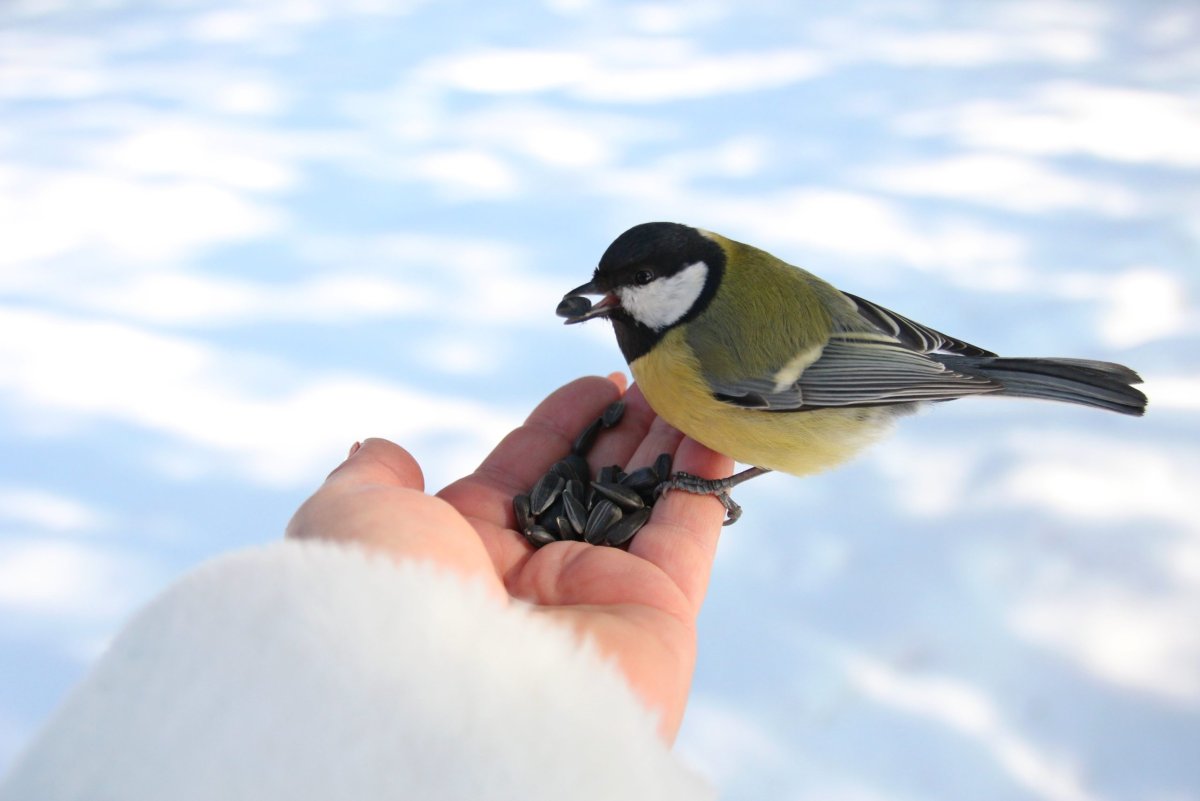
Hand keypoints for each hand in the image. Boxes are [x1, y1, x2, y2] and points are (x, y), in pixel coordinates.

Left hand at [285, 374, 731, 740]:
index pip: (525, 471)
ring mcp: (597, 598)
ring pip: (646, 504)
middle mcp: (533, 579)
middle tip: (659, 380)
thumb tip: (380, 451)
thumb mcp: (354, 519)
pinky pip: (688, 535)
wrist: (443, 705)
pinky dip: (706, 482)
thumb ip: (373, 480)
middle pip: (592, 485)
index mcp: (464, 551)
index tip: (600, 384)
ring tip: (694, 389)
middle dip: (625, 432)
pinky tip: (720, 430)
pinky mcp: (655, 616)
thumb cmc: (384, 601)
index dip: (563, 424)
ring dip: (671, 446)